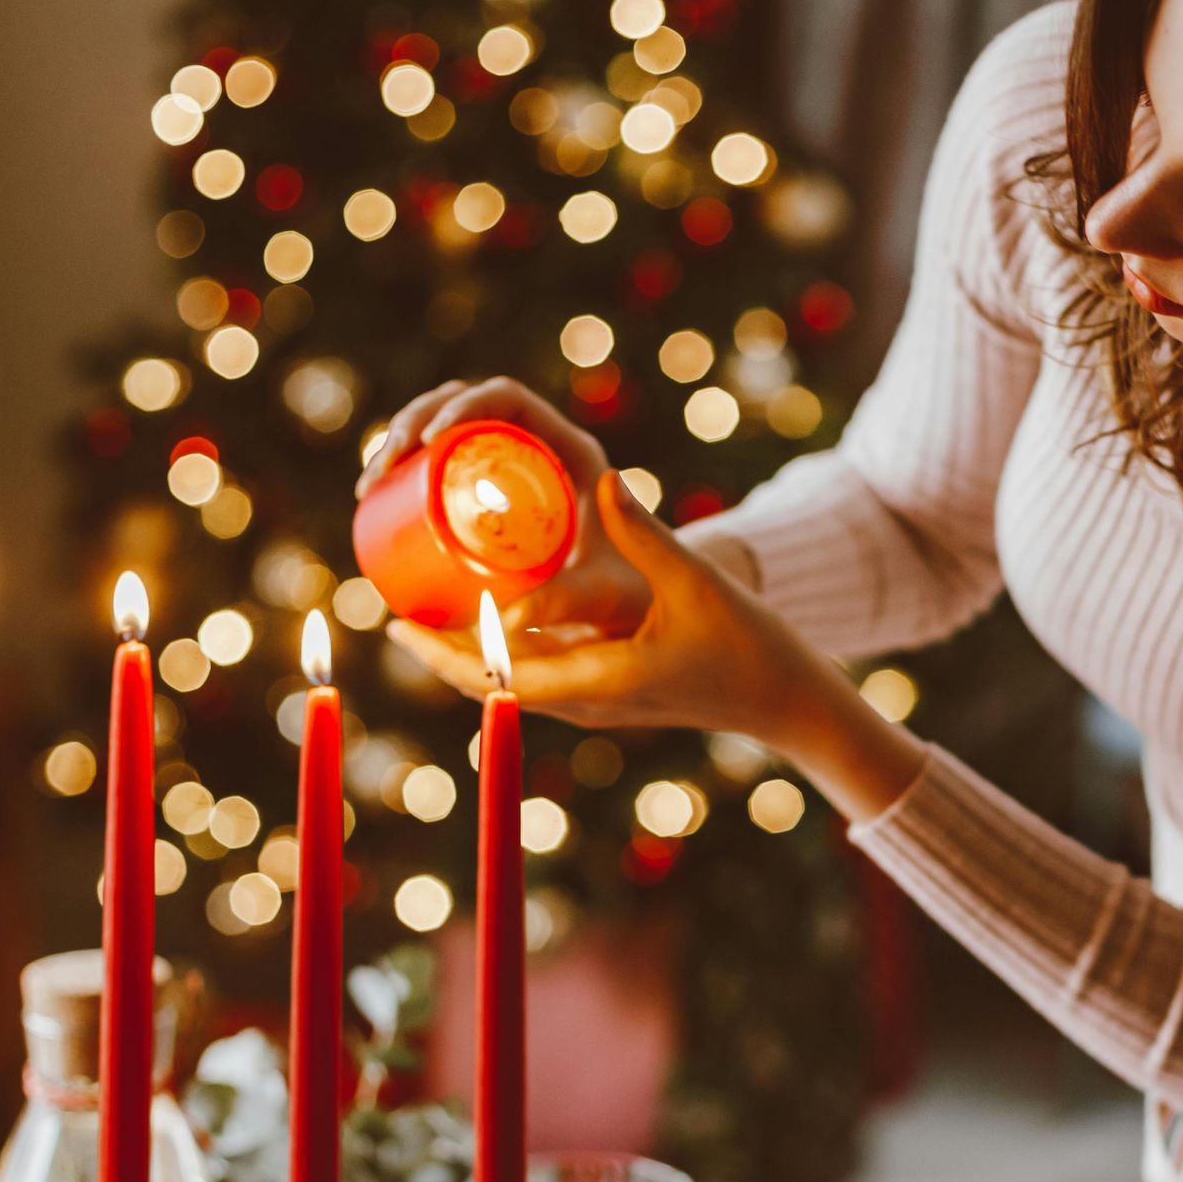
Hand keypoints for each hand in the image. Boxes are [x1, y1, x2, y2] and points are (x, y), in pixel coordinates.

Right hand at [357, 376, 649, 633]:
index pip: (508, 399)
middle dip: (410, 425)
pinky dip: (406, 470)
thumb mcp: (603, 594)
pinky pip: (444, 466)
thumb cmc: (631, 597)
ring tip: (368, 488)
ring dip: (399, 444)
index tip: (425, 442)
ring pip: (447, 434)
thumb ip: (569, 602)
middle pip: (464, 406)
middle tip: (377, 473)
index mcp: (570, 450)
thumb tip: (510, 623)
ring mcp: (513, 471)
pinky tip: (376, 492)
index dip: (461, 406)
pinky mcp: (492, 496)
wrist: (637, 607)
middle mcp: (540, 449)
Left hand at [387, 472, 925, 823]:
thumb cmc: (752, 647)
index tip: (399, 623)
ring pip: (513, 683)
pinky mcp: (611, 693)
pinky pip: (540, 676)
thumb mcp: (698, 582)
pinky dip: (504, 654)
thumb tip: (603, 478)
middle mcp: (587, 703)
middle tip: (394, 614)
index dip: (443, 651)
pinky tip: (494, 622)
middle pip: (491, 685)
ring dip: (468, 655)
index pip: (497, 676)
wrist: (789, 702)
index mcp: (597, 684)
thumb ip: (647, 533)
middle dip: (439, 653)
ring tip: (428, 616)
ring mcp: (598, 703)